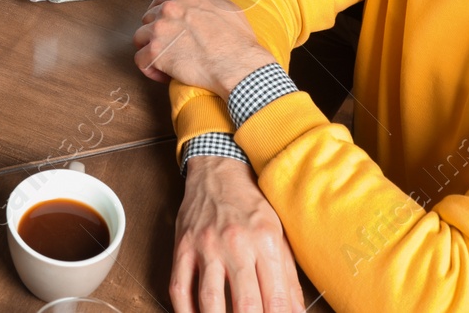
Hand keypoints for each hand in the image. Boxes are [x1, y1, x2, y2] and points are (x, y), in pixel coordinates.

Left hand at [134, 0, 272, 95]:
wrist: (236, 64)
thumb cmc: (236, 39)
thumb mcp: (228, 8)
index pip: (161, 0)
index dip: (160, 12)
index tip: (166, 23)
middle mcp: (169, 9)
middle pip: (149, 18)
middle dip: (155, 31)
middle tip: (168, 45)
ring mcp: (160, 30)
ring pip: (140, 37)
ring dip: (149, 48)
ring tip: (163, 60)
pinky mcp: (156, 53)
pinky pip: (140, 60)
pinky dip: (149, 68)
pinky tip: (163, 74)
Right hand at [172, 156, 305, 312]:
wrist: (218, 170)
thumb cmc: (250, 204)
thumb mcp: (279, 234)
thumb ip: (288, 278)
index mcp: (266, 241)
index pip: (276, 299)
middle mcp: (236, 244)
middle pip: (245, 305)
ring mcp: (206, 246)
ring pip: (210, 301)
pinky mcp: (183, 246)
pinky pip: (180, 288)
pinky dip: (185, 312)